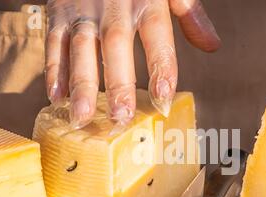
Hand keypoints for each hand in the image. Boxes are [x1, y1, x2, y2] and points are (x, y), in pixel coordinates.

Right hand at [45, 0, 219, 127]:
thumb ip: (189, 13)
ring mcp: (84, 9)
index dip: (161, 67)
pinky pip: (53, 41)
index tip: (164, 100)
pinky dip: (53, 69)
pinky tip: (56, 98)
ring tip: (82, 117)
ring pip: (82, 46)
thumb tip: (212, 45)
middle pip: (116, 44)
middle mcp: (114, 4)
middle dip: (118, 82)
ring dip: (81, 83)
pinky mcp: (59, 11)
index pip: (157, 35)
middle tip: (120, 117)